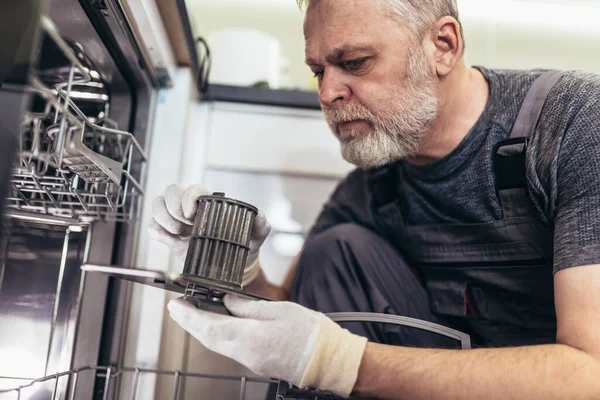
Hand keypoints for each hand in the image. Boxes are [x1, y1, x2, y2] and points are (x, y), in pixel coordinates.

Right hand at [148, 184, 270, 284]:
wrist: (235, 265)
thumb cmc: (244, 242)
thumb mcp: (256, 232)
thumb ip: (260, 222)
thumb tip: (258, 216)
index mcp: (209, 201)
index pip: (192, 188)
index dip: (187, 197)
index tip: (192, 213)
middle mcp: (191, 208)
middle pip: (170, 192)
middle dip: (172, 206)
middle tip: (183, 224)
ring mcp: (179, 221)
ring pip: (158, 206)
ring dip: (163, 217)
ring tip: (177, 232)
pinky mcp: (170, 237)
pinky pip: (154, 227)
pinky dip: (156, 231)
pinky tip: (169, 239)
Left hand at [167, 295, 367, 397]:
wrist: (329, 360)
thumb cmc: (309, 333)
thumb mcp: (278, 310)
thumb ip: (248, 307)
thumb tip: (227, 301)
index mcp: (248, 338)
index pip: (207, 326)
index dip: (187, 316)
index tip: (174, 305)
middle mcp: (244, 354)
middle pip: (208, 337)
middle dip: (190, 322)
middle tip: (179, 306)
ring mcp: (250, 361)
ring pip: (218, 343)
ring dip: (203, 328)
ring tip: (196, 311)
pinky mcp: (257, 362)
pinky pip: (230, 347)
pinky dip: (219, 334)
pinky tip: (220, 322)